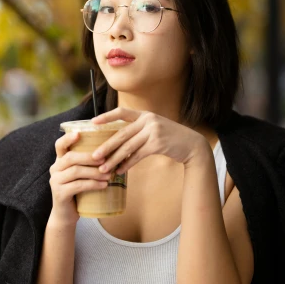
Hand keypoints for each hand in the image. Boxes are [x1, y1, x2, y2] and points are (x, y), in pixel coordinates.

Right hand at [48, 130, 109, 225]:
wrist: (66, 215)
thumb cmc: (77, 192)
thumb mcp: (80, 175)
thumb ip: (87, 164)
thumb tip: (112, 152)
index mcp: (59, 161)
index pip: (60, 145)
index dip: (68, 138)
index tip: (79, 133)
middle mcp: (55, 169)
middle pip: (71, 157)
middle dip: (89, 157)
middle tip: (105, 160)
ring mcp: (55, 181)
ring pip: (76, 171)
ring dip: (94, 172)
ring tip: (109, 175)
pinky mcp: (60, 194)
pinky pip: (78, 186)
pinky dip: (93, 184)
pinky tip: (104, 185)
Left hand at [90, 107, 207, 173]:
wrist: (192, 145)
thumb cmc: (170, 138)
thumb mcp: (154, 128)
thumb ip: (139, 131)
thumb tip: (117, 143)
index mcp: (145, 114)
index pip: (122, 112)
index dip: (106, 117)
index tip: (92, 123)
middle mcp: (148, 120)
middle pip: (121, 134)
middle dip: (106, 146)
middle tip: (93, 156)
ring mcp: (153, 131)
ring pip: (127, 147)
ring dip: (114, 159)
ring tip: (103, 169)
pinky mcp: (157, 144)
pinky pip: (137, 155)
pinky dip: (127, 164)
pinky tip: (120, 171)